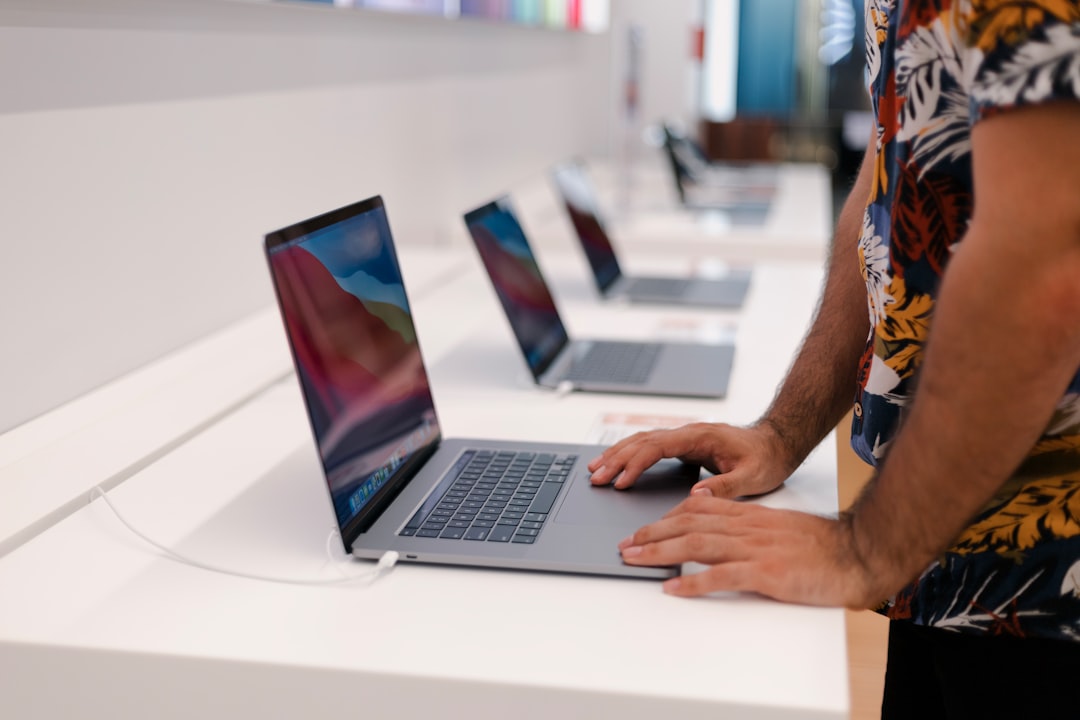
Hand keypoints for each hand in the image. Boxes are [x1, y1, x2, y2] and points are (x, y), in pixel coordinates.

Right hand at [587, 422, 794, 498]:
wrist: (777, 444)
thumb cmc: (766, 459)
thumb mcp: (752, 476)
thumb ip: (725, 485)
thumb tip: (696, 495)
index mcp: (700, 436)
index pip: (658, 446)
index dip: (636, 463)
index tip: (620, 481)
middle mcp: (688, 433)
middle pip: (642, 441)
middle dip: (616, 458)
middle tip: (595, 477)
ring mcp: (685, 438)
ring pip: (643, 441)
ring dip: (618, 454)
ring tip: (596, 469)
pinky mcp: (685, 446)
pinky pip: (650, 446)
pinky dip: (630, 454)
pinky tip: (618, 464)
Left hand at [619, 496, 875, 606]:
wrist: (858, 553)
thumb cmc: (822, 545)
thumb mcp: (779, 527)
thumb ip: (749, 528)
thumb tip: (722, 536)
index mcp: (749, 515)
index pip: (697, 510)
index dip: (665, 518)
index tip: (644, 527)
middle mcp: (746, 527)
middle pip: (688, 524)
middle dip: (651, 533)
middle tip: (625, 543)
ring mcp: (754, 548)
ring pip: (697, 544)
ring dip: (660, 551)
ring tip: (634, 559)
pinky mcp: (765, 572)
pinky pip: (721, 576)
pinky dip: (693, 581)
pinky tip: (673, 587)